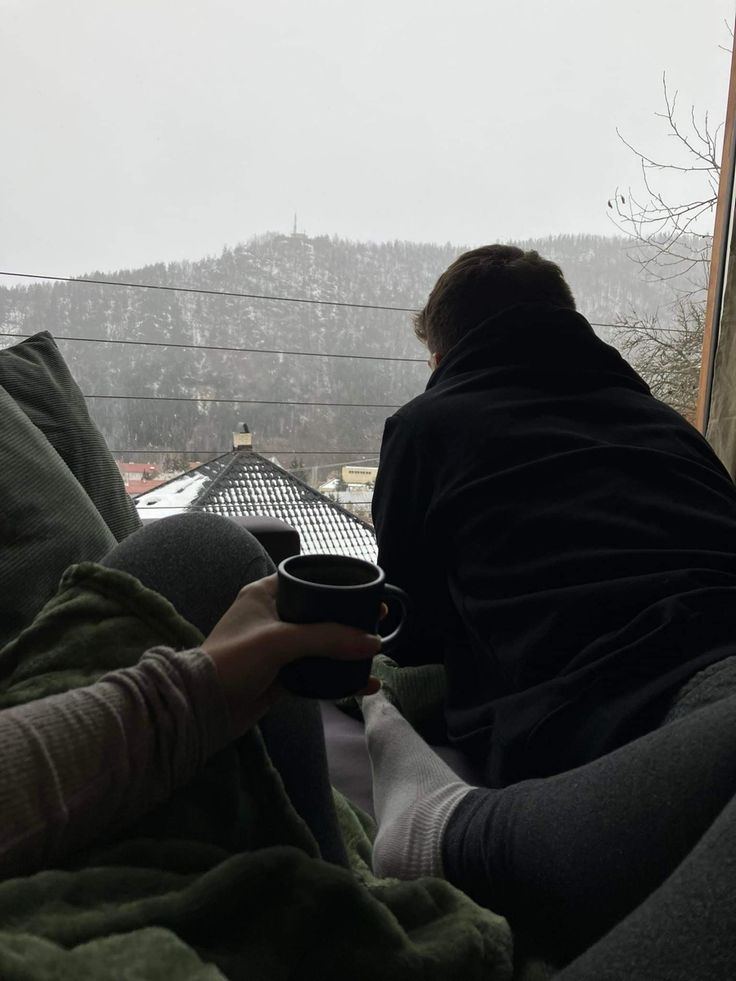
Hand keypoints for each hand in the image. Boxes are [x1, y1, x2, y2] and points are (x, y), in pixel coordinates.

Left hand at [201, 575, 381, 736]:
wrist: (203, 709)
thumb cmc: (233, 660)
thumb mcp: (280, 641)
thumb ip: (327, 639)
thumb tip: (372, 643)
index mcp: (264, 594)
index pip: (306, 579)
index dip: (336, 583)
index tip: (365, 590)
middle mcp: (272, 617)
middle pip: (319, 612)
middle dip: (348, 619)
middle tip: (377, 619)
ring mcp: (277, 648)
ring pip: (321, 643)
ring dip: (346, 649)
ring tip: (374, 652)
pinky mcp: (281, 675)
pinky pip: (317, 671)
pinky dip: (337, 676)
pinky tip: (362, 684)